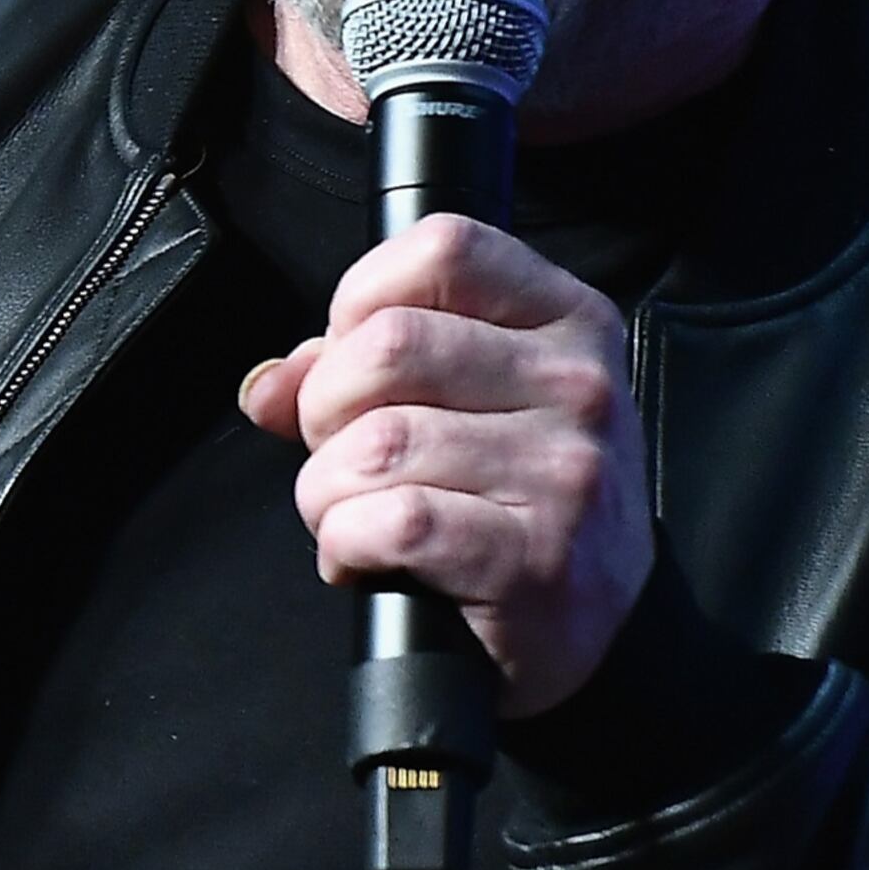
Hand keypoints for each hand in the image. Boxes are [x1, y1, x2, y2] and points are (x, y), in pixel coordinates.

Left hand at [236, 213, 650, 717]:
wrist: (599, 621)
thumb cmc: (516, 495)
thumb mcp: (464, 399)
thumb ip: (355, 366)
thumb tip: (269, 385)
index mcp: (565, 319)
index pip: (441, 248)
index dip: (361, 298)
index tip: (351, 357)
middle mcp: (578, 387)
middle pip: (386, 347)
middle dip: (326, 408)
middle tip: (343, 454)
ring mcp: (566, 474)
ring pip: (376, 442)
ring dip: (329, 490)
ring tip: (356, 513)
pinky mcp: (537, 560)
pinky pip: (394, 521)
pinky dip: (347, 542)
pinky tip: (367, 554)